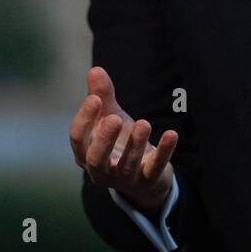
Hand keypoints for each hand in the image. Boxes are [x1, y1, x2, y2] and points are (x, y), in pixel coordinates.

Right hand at [69, 66, 178, 213]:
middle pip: (96, 159)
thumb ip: (103, 96)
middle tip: (115, 119)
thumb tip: (95, 70)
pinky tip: (172, 134)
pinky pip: (155, 169)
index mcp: (85, 153)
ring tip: (144, 123)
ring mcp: (124, 180)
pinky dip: (164, 152)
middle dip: (105, 140)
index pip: (78, 139)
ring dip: (136, 144)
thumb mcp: (111, 117)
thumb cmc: (121, 141)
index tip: (95, 99)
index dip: (85, 119)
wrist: (144, 173)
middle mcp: (100, 171)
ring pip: (127, 166)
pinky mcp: (147, 182)